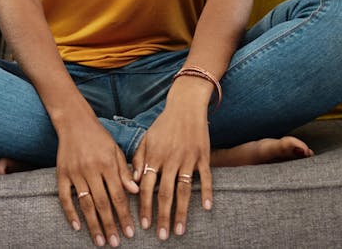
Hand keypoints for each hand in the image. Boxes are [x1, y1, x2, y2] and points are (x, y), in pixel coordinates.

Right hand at [56, 117, 138, 246]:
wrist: (74, 122)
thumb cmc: (99, 137)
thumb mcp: (116, 150)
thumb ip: (125, 172)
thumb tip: (136, 192)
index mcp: (108, 164)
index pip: (118, 195)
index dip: (124, 215)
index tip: (130, 232)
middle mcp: (91, 169)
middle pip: (102, 203)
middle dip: (110, 225)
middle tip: (115, 243)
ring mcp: (75, 172)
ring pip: (85, 203)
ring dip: (93, 224)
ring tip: (100, 240)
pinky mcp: (61, 173)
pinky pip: (65, 197)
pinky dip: (70, 213)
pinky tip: (76, 226)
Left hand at [131, 80, 213, 238]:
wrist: (185, 106)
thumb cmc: (164, 124)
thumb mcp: (147, 139)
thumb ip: (139, 160)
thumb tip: (135, 184)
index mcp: (154, 156)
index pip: (148, 188)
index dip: (145, 207)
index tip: (144, 226)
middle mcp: (170, 159)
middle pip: (165, 193)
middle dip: (162, 216)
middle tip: (162, 236)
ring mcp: (187, 158)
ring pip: (184, 190)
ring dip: (181, 212)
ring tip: (179, 230)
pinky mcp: (203, 155)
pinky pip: (205, 177)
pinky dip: (206, 192)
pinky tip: (207, 208)